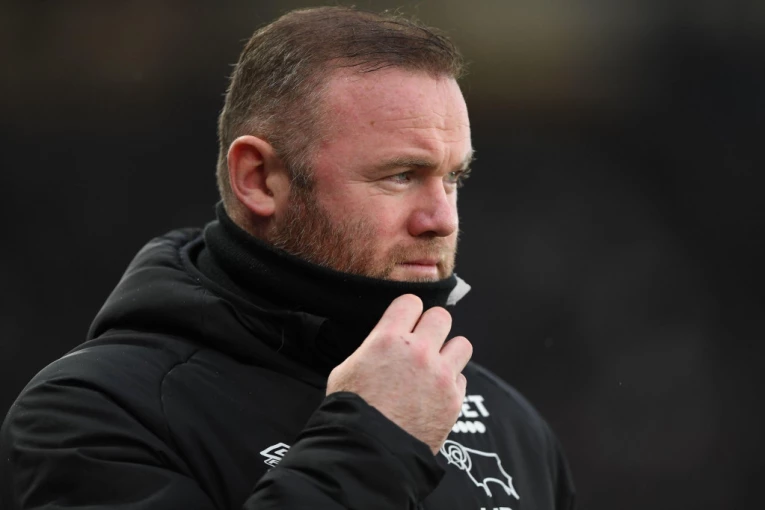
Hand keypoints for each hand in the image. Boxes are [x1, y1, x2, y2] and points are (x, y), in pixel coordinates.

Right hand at [326, 294, 472, 453]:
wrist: (369, 452)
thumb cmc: (351, 411)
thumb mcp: (347, 368)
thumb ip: (372, 347)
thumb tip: (383, 341)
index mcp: (388, 339)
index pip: (411, 301)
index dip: (407, 311)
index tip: (405, 321)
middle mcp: (419, 352)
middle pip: (441, 317)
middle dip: (431, 327)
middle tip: (422, 342)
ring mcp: (440, 375)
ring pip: (462, 344)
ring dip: (448, 352)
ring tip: (435, 366)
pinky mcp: (454, 399)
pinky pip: (462, 378)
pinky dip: (451, 383)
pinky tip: (434, 393)